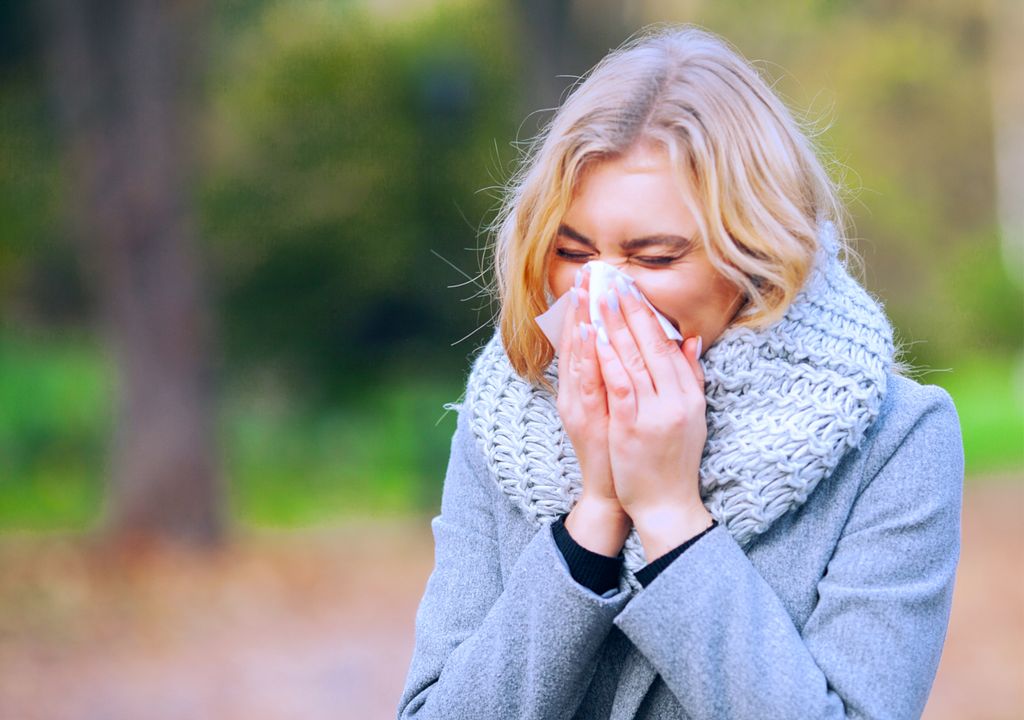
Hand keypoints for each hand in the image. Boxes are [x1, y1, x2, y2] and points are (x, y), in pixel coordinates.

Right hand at [556, 267, 630, 555]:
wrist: (614, 493)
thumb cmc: (623, 450)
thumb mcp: (624, 408)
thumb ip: (629, 377)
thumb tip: (647, 347)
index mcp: (587, 387)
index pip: (586, 337)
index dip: (587, 306)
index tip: (593, 276)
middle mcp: (577, 391)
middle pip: (576, 339)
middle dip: (581, 303)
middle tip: (586, 270)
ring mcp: (579, 403)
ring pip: (576, 354)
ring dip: (578, 320)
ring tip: (581, 290)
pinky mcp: (585, 418)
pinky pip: (586, 380)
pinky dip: (585, 355)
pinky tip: (587, 331)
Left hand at [593, 276, 713, 558]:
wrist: (668, 505)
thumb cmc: (675, 460)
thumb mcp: (692, 416)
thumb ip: (690, 378)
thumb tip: (689, 341)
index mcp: (689, 395)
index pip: (666, 344)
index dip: (647, 314)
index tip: (631, 287)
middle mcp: (675, 400)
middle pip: (649, 344)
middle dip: (628, 309)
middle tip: (612, 279)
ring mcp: (654, 413)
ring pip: (632, 359)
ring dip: (614, 324)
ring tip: (599, 295)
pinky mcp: (632, 428)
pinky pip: (618, 385)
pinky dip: (607, 358)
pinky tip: (595, 336)